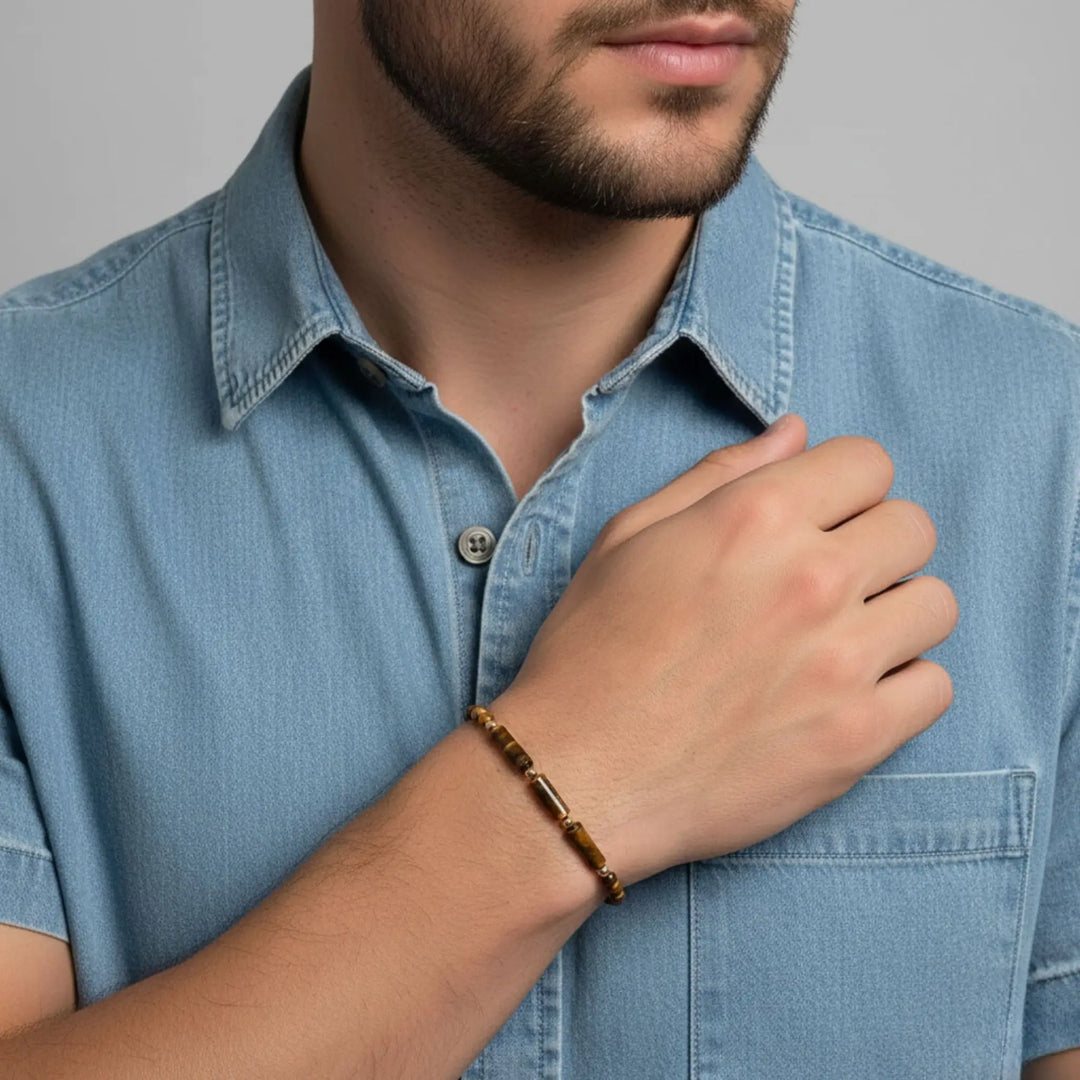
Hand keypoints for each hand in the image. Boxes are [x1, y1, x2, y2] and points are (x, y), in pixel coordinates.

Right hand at [491, 414, 958, 887]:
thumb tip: (796, 431)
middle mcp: (811, 578)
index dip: (843, 486)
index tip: (820, 518)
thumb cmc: (591, 650)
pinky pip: (934, 688)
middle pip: (914, 527)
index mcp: (754, 516)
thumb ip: (721, 474)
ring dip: (895, 613)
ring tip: (838, 640)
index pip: (869, 461)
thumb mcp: (630, 536)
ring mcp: (842, 661)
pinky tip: (846, 693)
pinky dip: (901, 686)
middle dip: (875, 543)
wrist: (578, 774)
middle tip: (826, 582)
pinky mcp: (857, 738)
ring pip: (936, 604)